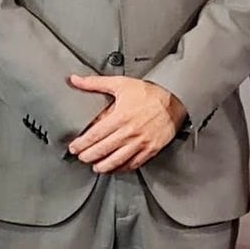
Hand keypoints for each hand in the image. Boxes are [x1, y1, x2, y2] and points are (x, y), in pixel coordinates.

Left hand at [65, 75, 185, 173]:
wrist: (175, 99)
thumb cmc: (149, 93)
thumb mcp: (120, 84)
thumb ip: (95, 83)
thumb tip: (75, 80)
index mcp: (120, 117)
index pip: (94, 135)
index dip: (81, 144)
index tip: (74, 147)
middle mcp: (129, 132)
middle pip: (102, 150)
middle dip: (88, 156)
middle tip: (81, 157)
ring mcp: (140, 143)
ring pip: (116, 161)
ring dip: (103, 166)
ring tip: (95, 166)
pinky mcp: (150, 149)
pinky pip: (133, 164)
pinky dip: (122, 168)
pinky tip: (115, 168)